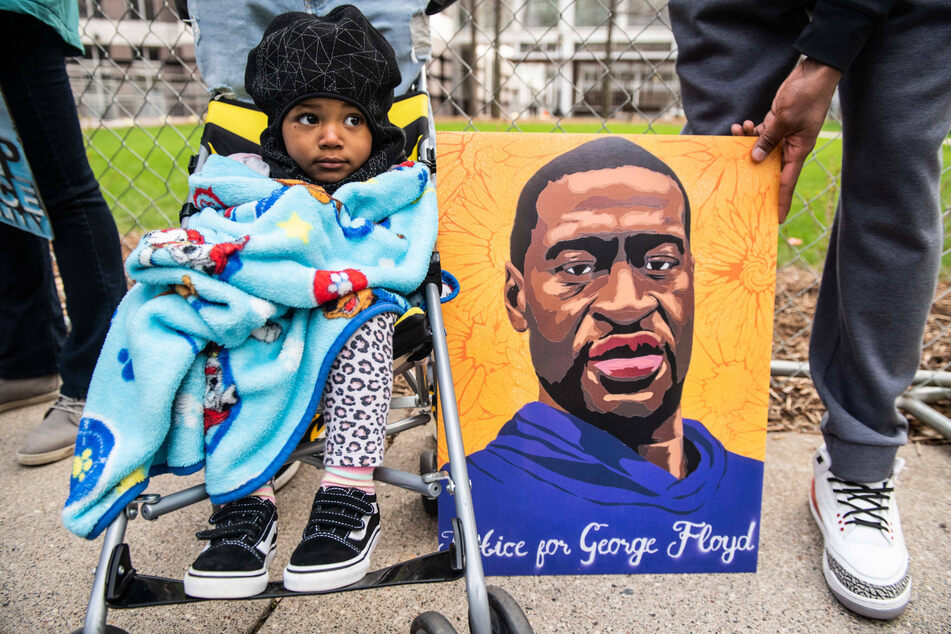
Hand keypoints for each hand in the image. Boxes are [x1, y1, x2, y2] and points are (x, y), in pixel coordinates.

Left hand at [732, 58, 841, 221]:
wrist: (812, 72)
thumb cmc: (805, 96)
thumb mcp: (784, 120)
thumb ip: (768, 140)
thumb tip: (755, 159)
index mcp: (799, 150)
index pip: (788, 182)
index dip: (782, 201)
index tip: (777, 219)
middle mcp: (792, 147)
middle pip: (771, 168)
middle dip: (755, 174)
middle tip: (738, 188)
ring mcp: (784, 135)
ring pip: (761, 149)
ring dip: (747, 143)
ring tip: (737, 131)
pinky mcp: (777, 124)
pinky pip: (760, 135)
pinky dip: (749, 132)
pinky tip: (741, 125)